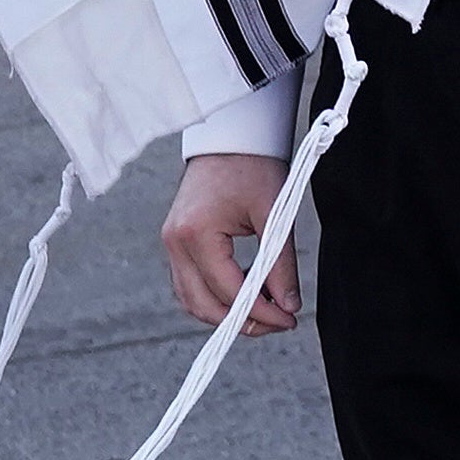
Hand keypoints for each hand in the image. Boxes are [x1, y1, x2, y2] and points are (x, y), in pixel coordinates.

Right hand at [163, 151, 303, 332]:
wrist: (230, 137)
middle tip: (279, 322)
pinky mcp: (176, 242)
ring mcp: (171, 243)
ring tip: (266, 310)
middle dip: (241, 321)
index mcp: (196, 233)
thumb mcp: (274, 214)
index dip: (260, 313)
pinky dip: (214, 296)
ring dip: (226, 312)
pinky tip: (246, 292)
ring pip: (191, 299)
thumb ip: (280, 264)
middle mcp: (175, 242)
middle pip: (202, 304)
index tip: (289, 320)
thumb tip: (289, 306)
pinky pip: (189, 283)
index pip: (227, 291)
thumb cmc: (253, 166)